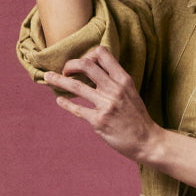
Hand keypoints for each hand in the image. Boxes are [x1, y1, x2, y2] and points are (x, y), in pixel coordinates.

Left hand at [44, 48, 161, 163]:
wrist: (147, 141)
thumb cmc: (138, 117)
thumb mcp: (131, 92)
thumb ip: (115, 82)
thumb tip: (95, 73)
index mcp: (123, 79)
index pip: (102, 54)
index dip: (88, 55)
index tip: (82, 63)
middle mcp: (114, 89)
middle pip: (86, 65)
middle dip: (70, 64)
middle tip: (64, 70)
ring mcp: (106, 105)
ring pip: (76, 86)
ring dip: (58, 80)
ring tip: (48, 77)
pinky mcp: (99, 121)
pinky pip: (77, 109)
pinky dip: (65, 103)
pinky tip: (59, 101)